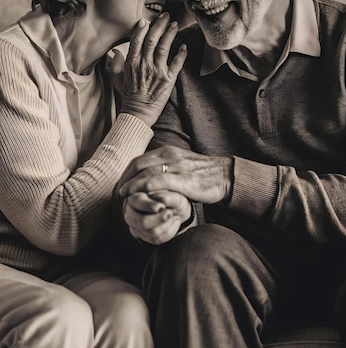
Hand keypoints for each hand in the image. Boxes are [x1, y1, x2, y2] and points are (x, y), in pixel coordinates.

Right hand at [112, 14, 186, 126]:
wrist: (137, 113)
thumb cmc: (128, 96)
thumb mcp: (116, 78)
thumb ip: (116, 64)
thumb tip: (114, 53)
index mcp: (131, 63)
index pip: (136, 41)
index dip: (142, 29)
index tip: (147, 20)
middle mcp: (144, 64)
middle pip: (152, 40)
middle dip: (159, 25)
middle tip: (165, 16)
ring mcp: (157, 71)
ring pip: (164, 47)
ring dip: (170, 34)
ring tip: (174, 25)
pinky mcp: (168, 80)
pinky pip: (176, 64)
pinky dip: (181, 54)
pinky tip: (184, 46)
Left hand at [119, 146, 233, 204]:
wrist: (224, 175)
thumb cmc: (202, 174)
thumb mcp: (181, 164)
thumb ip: (165, 166)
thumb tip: (148, 175)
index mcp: (168, 151)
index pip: (140, 159)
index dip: (126, 172)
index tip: (120, 183)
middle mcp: (170, 155)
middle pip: (139, 164)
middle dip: (125, 178)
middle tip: (118, 191)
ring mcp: (177, 167)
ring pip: (146, 172)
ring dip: (131, 184)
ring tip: (124, 195)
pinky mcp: (184, 180)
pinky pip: (159, 181)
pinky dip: (144, 188)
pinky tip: (138, 196)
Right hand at [123, 190, 190, 244]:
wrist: (170, 206)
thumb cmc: (169, 196)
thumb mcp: (171, 193)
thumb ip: (167, 197)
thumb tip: (161, 206)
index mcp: (135, 197)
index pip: (137, 202)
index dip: (149, 205)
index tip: (161, 206)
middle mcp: (131, 213)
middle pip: (142, 222)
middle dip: (159, 219)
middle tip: (170, 213)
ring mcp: (135, 227)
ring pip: (152, 232)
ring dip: (168, 225)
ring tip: (176, 216)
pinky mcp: (143, 236)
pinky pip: (157, 239)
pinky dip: (170, 231)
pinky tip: (175, 222)